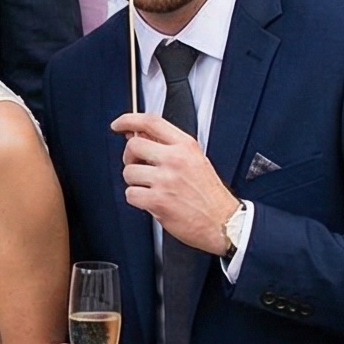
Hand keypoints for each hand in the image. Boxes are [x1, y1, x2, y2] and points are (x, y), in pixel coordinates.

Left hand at [112, 111, 240, 253]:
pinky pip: (130, 194)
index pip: (151, 121)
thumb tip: (138, 134)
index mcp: (186, 146)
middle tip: (137, 166)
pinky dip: (136, 199)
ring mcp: (165, 180)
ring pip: (128, 172)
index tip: (118, 125)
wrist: (224, 223)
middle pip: (133, 145)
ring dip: (134, 182)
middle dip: (129, 157)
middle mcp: (175, 160)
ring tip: (150, 188)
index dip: (129, 119)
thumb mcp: (195, 160)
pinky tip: (150, 201)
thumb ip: (167, 146)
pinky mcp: (158, 201)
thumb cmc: (210, 194)